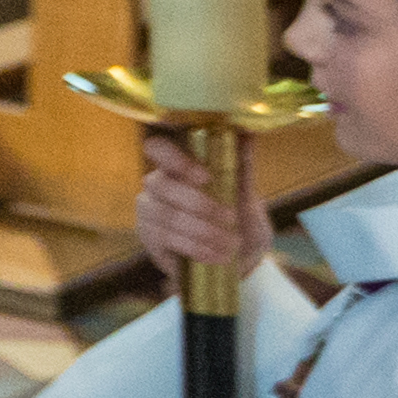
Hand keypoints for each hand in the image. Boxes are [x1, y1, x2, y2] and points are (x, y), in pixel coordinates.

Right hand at [130, 132, 271, 283]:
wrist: (240, 263)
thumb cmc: (242, 224)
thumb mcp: (249, 198)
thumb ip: (242, 168)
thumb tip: (247, 134)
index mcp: (179, 166)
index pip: (157, 148)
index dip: (175, 159)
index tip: (205, 176)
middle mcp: (158, 185)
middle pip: (160, 184)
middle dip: (197, 203)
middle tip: (230, 217)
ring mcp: (149, 211)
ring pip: (166, 215)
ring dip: (202, 230)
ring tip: (230, 244)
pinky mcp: (148, 238)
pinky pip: (166, 239)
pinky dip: (196, 247)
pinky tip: (216, 255)